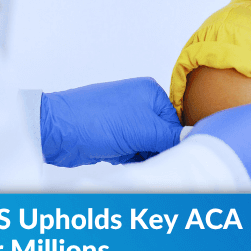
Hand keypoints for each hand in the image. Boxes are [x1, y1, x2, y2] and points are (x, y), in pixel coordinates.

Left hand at [40, 77, 182, 166]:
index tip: (168, 155)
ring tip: (128, 156)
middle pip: (162, 135)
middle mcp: (139, 102)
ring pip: (147, 145)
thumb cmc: (96, 121)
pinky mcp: (112, 134)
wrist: (56, 130)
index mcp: (150, 92)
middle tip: (146, 158)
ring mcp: (124, 118)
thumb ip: (171, 136)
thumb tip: (194, 138)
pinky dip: (128, 158)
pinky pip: (132, 150)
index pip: (175, 123)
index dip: (172, 142)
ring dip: (141, 156)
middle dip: (156, 150)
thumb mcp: (143, 130)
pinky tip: (119, 158)